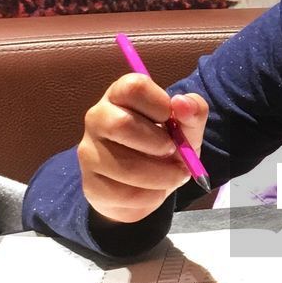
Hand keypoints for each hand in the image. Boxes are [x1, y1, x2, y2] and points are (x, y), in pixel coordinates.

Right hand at [78, 76, 208, 223]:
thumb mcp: (187, 129)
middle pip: (121, 124)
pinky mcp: (91, 185)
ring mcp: (89, 151)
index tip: (172, 119)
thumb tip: (182, 103)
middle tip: (175, 152)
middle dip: (159, 144)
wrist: (146, 187)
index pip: (133, 87)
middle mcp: (98, 118)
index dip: (160, 104)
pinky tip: (155, 190)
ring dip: (162, 176)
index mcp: (120, 96)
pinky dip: (151, 195)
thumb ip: (192, 113)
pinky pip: (124, 193)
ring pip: (125, 166)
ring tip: (174, 175)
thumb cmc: (164, 147)